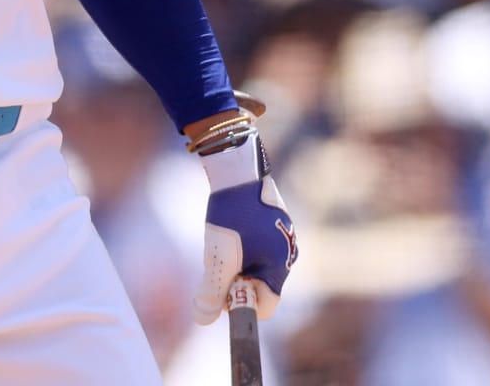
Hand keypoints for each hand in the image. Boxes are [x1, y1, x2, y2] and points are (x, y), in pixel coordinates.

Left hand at [192, 129, 296, 324]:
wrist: (238, 170)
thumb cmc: (232, 213)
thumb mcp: (218, 256)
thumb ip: (212, 291)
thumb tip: (202, 320)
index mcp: (280, 268)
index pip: (263, 306)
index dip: (239, 303)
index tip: (218, 286)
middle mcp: (287, 256)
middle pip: (255, 285)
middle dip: (232, 277)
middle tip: (216, 256)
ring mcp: (282, 240)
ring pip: (251, 265)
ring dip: (232, 259)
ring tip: (222, 236)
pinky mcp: (273, 226)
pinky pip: (252, 247)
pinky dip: (236, 244)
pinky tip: (228, 225)